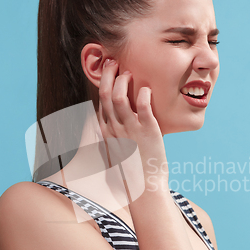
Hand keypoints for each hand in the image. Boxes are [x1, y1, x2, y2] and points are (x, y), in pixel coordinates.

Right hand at [98, 60, 168, 185]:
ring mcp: (130, 129)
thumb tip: (112, 129)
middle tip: (113, 62)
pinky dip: (143, 94)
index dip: (103, 84)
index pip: (101, 103)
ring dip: (123, 81)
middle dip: (108, 75)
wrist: (144, 187)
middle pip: (106, 94)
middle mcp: (115, 129)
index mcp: (107, 133)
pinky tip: (147, 89)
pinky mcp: (148, 131)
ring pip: (120, 97)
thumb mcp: (117, 153)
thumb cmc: (133, 171)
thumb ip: (114, 138)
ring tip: (129, 72)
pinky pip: (142, 106)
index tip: (108, 72)